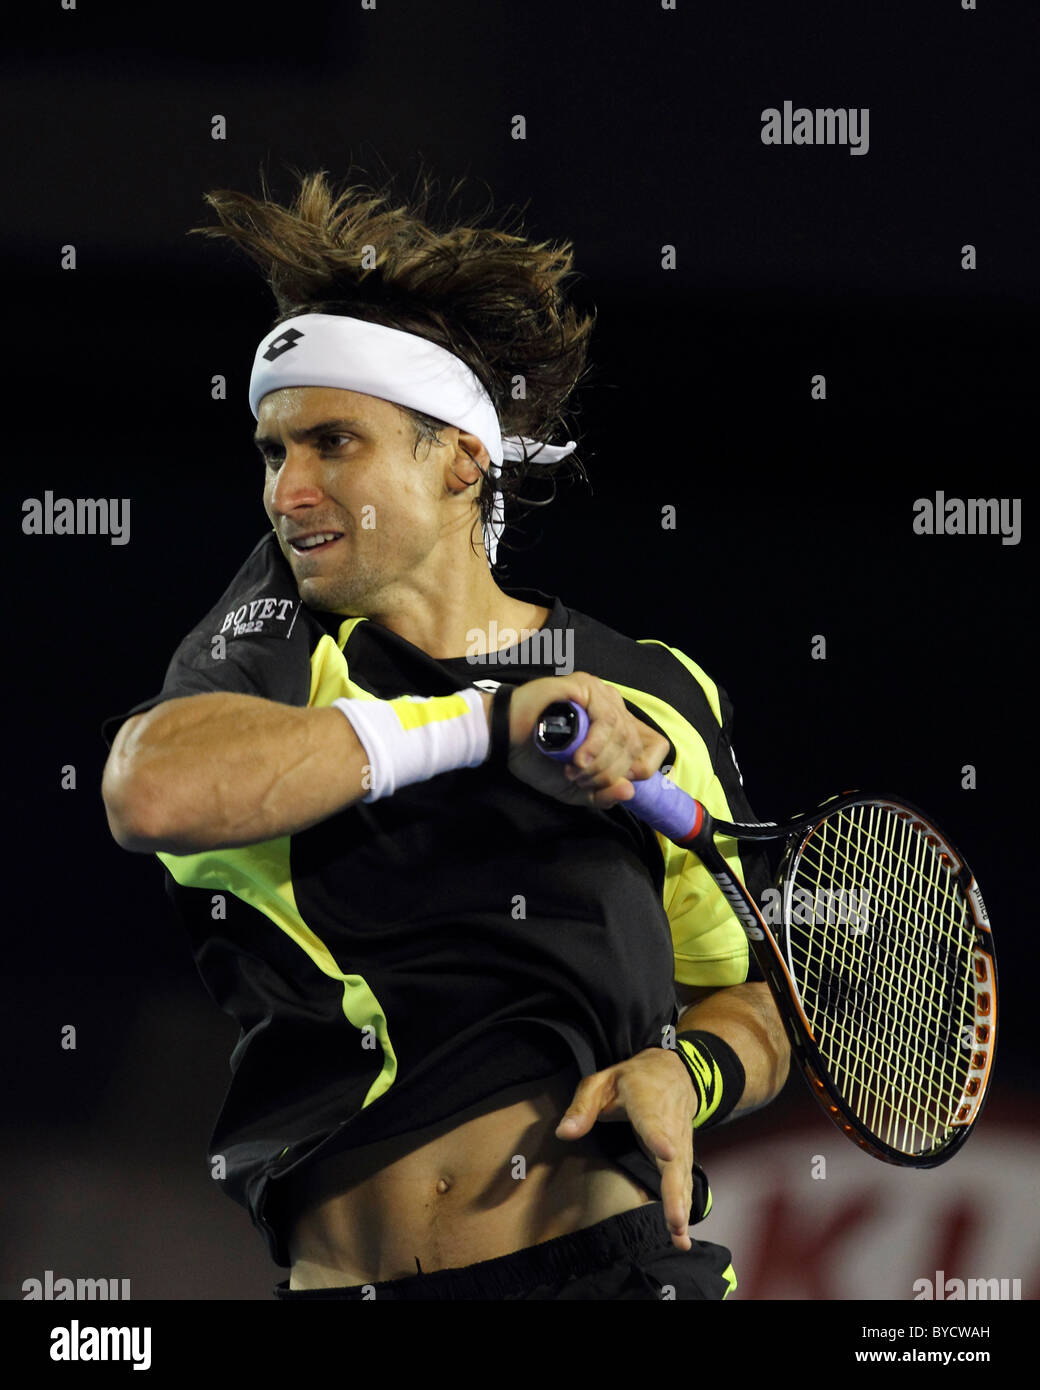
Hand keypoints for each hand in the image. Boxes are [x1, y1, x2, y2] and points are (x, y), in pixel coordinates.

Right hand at [489, 672, 669, 809]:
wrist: (503, 740)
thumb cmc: (538, 759)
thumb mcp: (574, 788)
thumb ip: (602, 793)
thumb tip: (630, 790)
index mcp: (616, 727)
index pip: (653, 745)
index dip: (644, 768)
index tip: (620, 784)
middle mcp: (613, 706)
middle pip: (634, 745)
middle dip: (610, 772)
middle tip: (581, 781)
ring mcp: (600, 693)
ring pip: (622, 733)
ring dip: (600, 761)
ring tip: (575, 771)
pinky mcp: (586, 686)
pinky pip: (607, 717)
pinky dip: (596, 744)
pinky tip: (579, 758)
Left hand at [554, 1046, 697, 1250]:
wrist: (673, 1072)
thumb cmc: (630, 1080)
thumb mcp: (601, 1082)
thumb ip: (582, 1107)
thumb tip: (564, 1133)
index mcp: (645, 1102)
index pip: (652, 1121)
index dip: (659, 1138)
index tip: (667, 1153)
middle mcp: (668, 1125)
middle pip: (674, 1160)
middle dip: (674, 1191)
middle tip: (674, 1220)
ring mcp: (679, 1142)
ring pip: (682, 1176)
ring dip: (681, 1206)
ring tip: (679, 1237)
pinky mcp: (683, 1156)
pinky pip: (685, 1182)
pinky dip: (685, 1208)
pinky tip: (681, 1237)